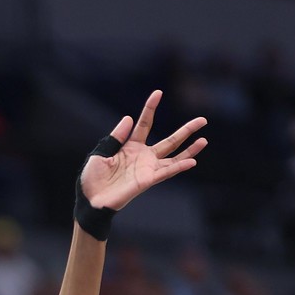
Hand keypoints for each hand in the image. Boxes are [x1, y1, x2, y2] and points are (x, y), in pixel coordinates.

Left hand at [80, 90, 207, 212]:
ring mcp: (147, 169)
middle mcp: (143, 157)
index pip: (145, 124)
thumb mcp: (100, 154)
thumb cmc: (92, 180)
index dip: (150, 109)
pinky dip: (179, 167)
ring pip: (174, 157)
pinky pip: (166, 172)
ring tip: (204, 140)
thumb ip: (115, 138)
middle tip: (203, 119)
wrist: (90, 202)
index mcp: (130, 147)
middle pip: (170, 140)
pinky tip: (192, 161)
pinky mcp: (147, 181)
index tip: (158, 93)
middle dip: (187, 130)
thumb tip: (129, 118)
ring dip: (190, 150)